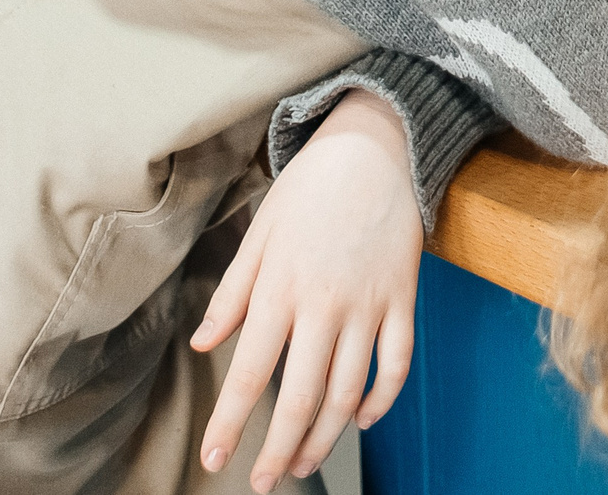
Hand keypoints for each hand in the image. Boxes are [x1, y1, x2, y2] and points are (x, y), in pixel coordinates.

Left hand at [192, 90, 422, 490]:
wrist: (378, 146)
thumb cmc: (311, 188)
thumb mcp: (259, 234)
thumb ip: (232, 294)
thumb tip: (203, 344)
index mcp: (280, 290)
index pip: (250, 374)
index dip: (229, 424)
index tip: (214, 461)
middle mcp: (325, 305)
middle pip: (300, 397)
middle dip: (280, 449)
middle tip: (265, 482)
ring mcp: (370, 303)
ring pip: (348, 389)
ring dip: (325, 435)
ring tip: (305, 462)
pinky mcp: (404, 296)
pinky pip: (397, 360)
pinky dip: (382, 398)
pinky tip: (362, 419)